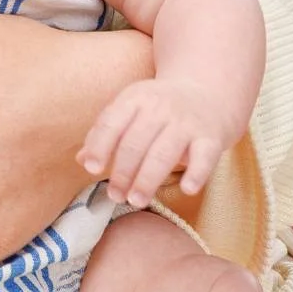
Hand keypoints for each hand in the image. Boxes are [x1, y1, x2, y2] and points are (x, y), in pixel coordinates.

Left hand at [78, 79, 236, 208]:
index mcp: (135, 98)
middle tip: (115, 195)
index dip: (100, 146)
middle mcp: (160, 107)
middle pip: (135, 142)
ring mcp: (187, 122)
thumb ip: (107, 133)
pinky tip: (186, 189)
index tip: (91, 168)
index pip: (112, 122)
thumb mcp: (132, 110)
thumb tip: (81, 160)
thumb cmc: (160, 109)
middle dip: (123, 172)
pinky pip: (204, 157)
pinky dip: (196, 173)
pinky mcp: (211, 137)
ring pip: (163, 153)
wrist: (209, 92)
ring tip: (136, 200)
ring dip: (147, 179)